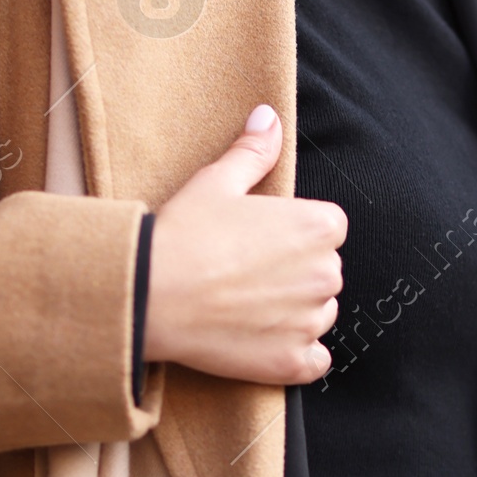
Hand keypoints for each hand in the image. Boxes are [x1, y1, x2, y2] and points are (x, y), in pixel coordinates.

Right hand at [142, 106, 345, 383]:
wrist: (148, 295)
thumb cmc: (183, 234)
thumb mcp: (218, 182)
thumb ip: (254, 151)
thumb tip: (269, 115)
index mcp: (318, 227)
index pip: (328, 230)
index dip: (293, 235)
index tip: (260, 242)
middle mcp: (326, 274)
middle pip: (324, 272)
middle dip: (295, 273)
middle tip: (244, 273)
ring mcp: (311, 322)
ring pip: (319, 315)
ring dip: (293, 313)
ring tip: (244, 305)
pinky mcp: (292, 361)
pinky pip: (315, 360)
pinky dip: (296, 354)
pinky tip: (262, 341)